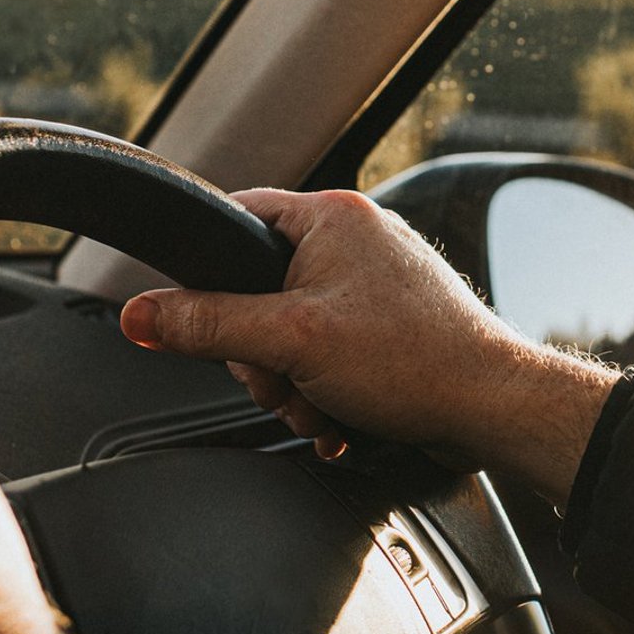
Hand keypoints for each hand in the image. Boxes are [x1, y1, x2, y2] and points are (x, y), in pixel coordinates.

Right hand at [120, 189, 619, 504]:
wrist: (492, 409)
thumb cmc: (416, 360)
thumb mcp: (290, 341)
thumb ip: (208, 325)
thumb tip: (141, 315)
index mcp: (332, 215)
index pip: (237, 216)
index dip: (209, 271)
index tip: (199, 314)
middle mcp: (356, 239)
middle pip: (257, 292)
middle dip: (262, 356)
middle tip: (285, 381)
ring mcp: (375, 284)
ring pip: (290, 333)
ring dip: (293, 384)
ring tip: (322, 407)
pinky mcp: (389, 327)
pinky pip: (327, 354)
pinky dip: (324, 392)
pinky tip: (340, 418)